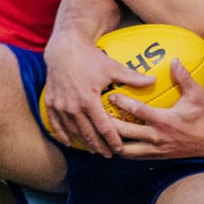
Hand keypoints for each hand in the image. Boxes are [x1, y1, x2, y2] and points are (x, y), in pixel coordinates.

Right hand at [41, 28, 154, 156]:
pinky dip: (63, 135)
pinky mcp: (50, 103)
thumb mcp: (112, 67)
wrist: (64, 48)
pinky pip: (55, 125)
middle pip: (87, 134)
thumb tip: (153, 81)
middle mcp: (72, 106)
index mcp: (89, 99)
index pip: (103, 127)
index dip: (112, 140)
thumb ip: (132, 77)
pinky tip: (70, 142)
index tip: (119, 149)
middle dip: (99, 146)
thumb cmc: (90, 57)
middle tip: (108, 154)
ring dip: (83, 143)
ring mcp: (59, 106)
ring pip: (72, 131)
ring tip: (94, 150)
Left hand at [109, 60, 203, 159]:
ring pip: (127, 150)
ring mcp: (157, 150)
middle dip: (109, 125)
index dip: (122, 103)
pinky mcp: (158, 157)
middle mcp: (158, 137)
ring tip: (102, 131)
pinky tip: (114, 142)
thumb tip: (174, 60)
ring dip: (113, 141)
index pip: (138, 112)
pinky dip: (123, 150)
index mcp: (165, 121)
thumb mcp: (197, 94)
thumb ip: (184, 77)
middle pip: (125, 134)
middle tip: (97, 114)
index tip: (110, 95)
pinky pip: (135, 156)